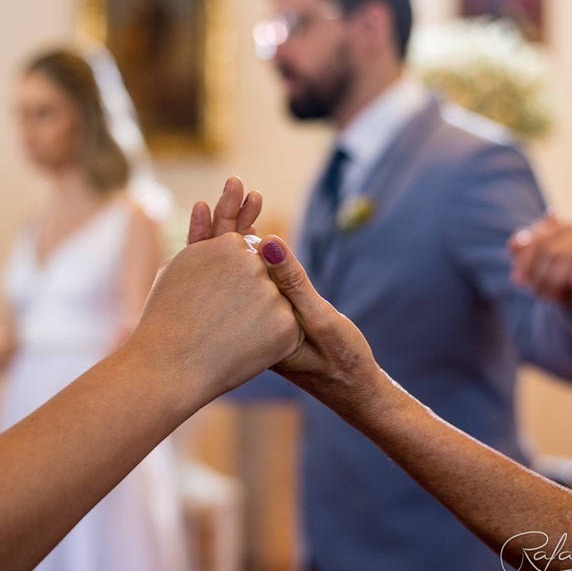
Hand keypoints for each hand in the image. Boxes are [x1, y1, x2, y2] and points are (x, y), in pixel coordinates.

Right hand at [127, 232, 299, 404]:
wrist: (168, 366)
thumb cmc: (166, 317)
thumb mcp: (181, 267)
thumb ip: (208, 246)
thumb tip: (227, 230)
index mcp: (229, 244)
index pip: (245, 255)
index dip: (230, 281)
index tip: (214, 300)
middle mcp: (255, 263)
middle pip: (263, 277)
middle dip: (248, 298)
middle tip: (220, 320)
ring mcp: (272, 294)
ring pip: (276, 303)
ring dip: (258, 320)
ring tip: (226, 337)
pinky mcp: (286, 325)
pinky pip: (283, 330)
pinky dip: (268, 342)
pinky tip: (242, 349)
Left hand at [186, 177, 376, 398]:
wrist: (349, 388)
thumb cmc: (340, 359)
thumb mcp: (321, 321)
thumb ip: (294, 283)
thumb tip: (267, 242)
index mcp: (248, 321)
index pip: (227, 266)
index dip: (229, 225)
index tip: (238, 192)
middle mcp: (241, 319)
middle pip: (222, 261)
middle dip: (229, 219)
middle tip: (236, 182)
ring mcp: (249, 316)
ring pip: (231, 268)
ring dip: (238, 231)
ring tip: (247, 195)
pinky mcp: (263, 313)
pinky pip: (247, 276)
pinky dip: (249, 250)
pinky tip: (253, 229)